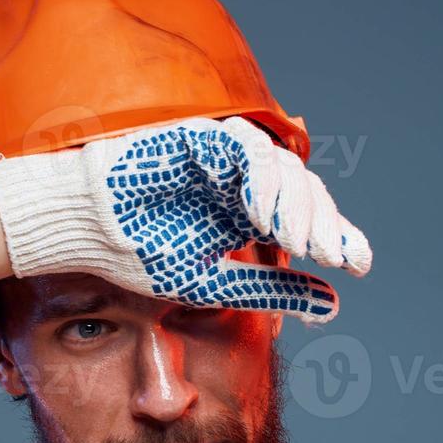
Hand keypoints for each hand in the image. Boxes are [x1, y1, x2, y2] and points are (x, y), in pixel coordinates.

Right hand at [0, 116, 371, 323]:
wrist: (85, 230)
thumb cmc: (140, 254)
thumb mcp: (214, 283)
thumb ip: (271, 289)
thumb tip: (333, 306)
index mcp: (251, 216)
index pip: (308, 220)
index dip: (337, 237)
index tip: (356, 266)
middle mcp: (246, 183)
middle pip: (305, 192)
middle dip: (324, 224)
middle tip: (333, 256)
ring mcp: (226, 158)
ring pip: (284, 166)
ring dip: (297, 204)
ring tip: (300, 242)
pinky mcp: (203, 136)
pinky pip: (245, 147)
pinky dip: (260, 179)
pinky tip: (264, 215)